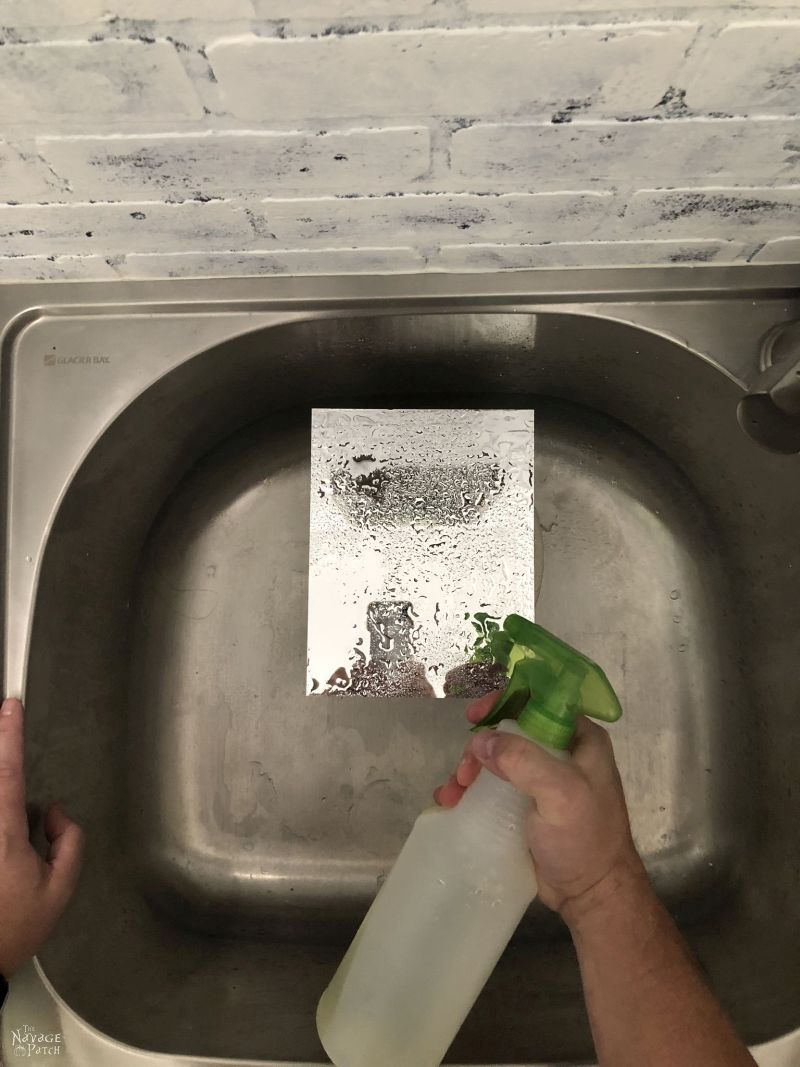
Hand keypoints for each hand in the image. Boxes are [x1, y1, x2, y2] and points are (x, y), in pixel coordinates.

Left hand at [0, 698, 83, 975]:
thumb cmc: (9, 931)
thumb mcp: (58, 891)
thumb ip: (68, 842)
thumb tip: (55, 814)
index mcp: (3, 833)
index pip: (6, 770)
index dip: (9, 735)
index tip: (10, 706)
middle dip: (10, 781)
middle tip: (27, 824)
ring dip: (12, 819)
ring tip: (14, 865)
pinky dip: (10, 838)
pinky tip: (8, 867)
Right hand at [435, 691, 644, 922]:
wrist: (591, 895)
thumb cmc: (586, 839)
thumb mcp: (561, 793)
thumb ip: (524, 761)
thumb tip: (481, 741)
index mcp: (580, 739)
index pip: (540, 702)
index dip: (505, 701)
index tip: (476, 716)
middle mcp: (561, 753)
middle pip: (509, 731)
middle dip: (480, 745)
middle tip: (465, 769)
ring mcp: (541, 780)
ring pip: (496, 759)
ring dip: (470, 769)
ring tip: (453, 792)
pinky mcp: (524, 806)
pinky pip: (491, 787)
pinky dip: (470, 790)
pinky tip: (451, 802)